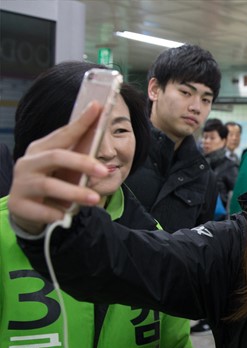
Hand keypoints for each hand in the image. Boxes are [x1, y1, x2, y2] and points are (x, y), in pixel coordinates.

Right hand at [8, 101, 107, 234]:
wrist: (26, 210)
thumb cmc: (53, 183)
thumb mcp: (65, 169)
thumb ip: (79, 155)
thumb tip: (102, 132)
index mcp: (40, 149)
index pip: (63, 133)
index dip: (81, 122)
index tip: (98, 108)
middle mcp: (28, 162)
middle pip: (56, 157)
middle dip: (82, 163)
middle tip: (105, 171)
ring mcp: (21, 183)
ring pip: (49, 185)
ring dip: (74, 192)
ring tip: (95, 199)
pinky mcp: (18, 204)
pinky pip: (39, 210)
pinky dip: (54, 213)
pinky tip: (65, 216)